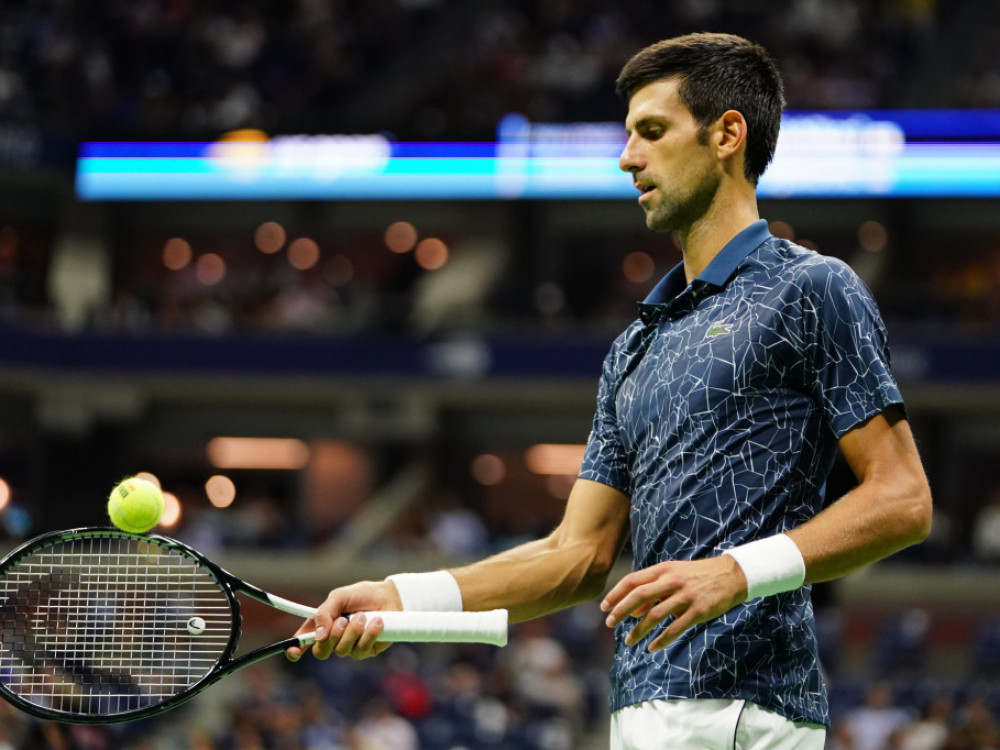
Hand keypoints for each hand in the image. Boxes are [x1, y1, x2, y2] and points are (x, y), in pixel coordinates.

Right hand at [285, 580, 402, 661]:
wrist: (390, 597)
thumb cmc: (363, 595)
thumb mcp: (340, 596)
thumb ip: (325, 612)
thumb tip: (318, 635)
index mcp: (322, 624)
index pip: (304, 641)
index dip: (295, 649)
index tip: (294, 650)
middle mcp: (333, 638)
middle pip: (321, 651)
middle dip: (332, 636)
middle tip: (343, 620)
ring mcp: (349, 646)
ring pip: (341, 650)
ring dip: (352, 632)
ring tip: (363, 616)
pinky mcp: (366, 651)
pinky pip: (361, 650)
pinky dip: (368, 634)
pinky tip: (376, 622)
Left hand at [600, 556, 746, 651]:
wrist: (731, 575)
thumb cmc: (696, 576)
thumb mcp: (673, 575)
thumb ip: (653, 590)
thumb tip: (633, 611)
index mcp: (663, 570)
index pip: (632, 580)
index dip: (616, 594)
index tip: (603, 607)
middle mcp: (672, 581)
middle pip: (639, 596)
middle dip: (621, 610)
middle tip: (609, 624)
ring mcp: (685, 596)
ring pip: (655, 615)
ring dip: (639, 630)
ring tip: (629, 641)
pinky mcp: (698, 611)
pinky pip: (675, 628)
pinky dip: (661, 640)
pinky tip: (652, 647)